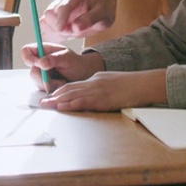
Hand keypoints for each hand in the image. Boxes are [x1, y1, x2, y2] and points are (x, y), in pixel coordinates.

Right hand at [21, 42, 103, 91]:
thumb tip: (40, 62)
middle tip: (57, 81)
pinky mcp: (44, 83)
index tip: (39, 65)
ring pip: (36, 81)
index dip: (28, 58)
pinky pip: (42, 88)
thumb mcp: (67, 58)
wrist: (83, 75)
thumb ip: (54, 59)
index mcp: (44, 50)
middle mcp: (40, 61)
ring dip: (49, 84)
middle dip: (43, 78)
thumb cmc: (76, 63)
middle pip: (31, 70)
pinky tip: (61, 85)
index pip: (26, 51)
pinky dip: (51, 88)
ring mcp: (41, 73)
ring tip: (62, 82)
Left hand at [39, 70, 165, 111]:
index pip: (74, 84)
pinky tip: (61, 107)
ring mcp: (97, 91)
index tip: (51, 96)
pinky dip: (70, 105)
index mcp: (96, 78)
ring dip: (57, 101)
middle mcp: (93, 83)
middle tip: (42, 101)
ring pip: (72, 95)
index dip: (61, 91)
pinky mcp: (102, 100)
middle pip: (69, 88)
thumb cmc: (132, 85)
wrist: (143, 84)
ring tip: (46, 105)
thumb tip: (93, 95)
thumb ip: (101, 86)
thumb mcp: (113, 82)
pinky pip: (82, 102)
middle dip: (54, 96)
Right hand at [40, 0, 115, 39]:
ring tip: (70, 33)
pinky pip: (45, 28)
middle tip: (71, 33)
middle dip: (58, 27)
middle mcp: (62, 0)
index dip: (60, 19)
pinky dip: (52, 34)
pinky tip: (64, 35)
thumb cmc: (102, 10)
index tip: (61, 30)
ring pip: (44, 22)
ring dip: (55, 31)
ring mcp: (55, 9)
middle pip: (49, 14)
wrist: (99, 9)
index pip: (62, 7)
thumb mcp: (103, 15)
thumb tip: (75, 27)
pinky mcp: (53, 18)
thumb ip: (89, 20)